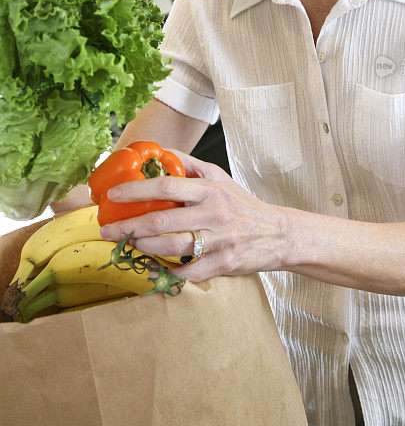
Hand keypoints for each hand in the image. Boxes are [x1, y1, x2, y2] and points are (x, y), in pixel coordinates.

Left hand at [98, 150, 290, 281]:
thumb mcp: (219, 177)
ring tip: (129, 245)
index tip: (113, 195)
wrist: (276, 233)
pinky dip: (167, 272)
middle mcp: (214, 214)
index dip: (137, 191)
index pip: (167, 186)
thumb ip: (189, 165)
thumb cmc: (240, 204)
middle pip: (162, 221)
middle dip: (129, 227)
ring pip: (171, 248)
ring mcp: (219, 241)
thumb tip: (159, 152)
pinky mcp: (223, 264)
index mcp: (210, 190)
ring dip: (144, 248)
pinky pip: (188, 272)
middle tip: (108, 231)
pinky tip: (152, 269)